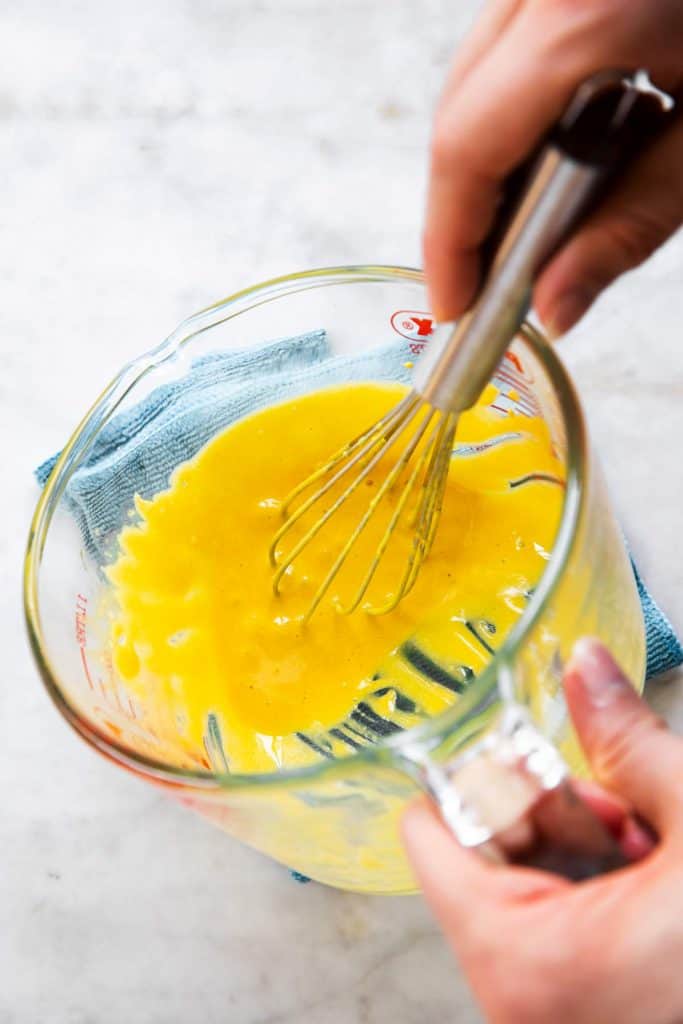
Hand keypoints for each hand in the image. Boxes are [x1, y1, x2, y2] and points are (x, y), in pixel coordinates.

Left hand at [402, 639, 682, 1023]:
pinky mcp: (578, 1016)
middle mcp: (517, 1000)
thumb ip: (630, 743)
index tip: (552, 769)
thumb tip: (584, 665)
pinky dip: (599, 895)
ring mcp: (545, 1013)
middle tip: (628, 820)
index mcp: (524, 957)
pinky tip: (655, 889)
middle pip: (480, 853)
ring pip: (522, 888)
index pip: (431, 829)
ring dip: (586, 853)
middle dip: (555, 817)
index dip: (488, 778)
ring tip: (653, 858)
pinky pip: (555, 930)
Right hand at [424, 0, 682, 334]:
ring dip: (499, 160)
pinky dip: (526, 109)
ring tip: (551, 214)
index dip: (448, 241)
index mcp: (586, 14)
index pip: (466, 147)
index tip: (457, 303)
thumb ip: (632, 223)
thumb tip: (557, 302)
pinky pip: (514, 45)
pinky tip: (577, 143)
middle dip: (469, 208)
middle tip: (498, 277)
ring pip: (479, 78)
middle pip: (460, 112)